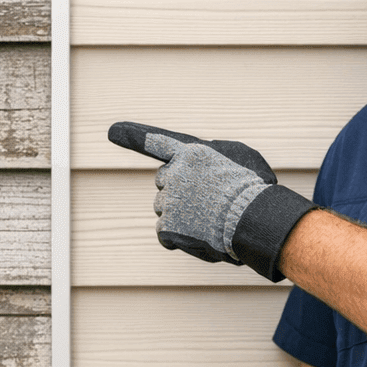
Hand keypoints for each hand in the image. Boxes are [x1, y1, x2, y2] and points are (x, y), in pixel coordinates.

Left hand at [107, 121, 317, 281]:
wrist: (253, 218)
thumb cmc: (254, 188)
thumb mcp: (241, 156)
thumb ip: (215, 156)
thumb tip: (209, 167)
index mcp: (190, 153)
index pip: (157, 142)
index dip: (134, 136)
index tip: (112, 130)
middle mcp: (173, 174)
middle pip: (163, 182)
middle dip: (178, 191)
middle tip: (204, 200)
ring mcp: (169, 201)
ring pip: (164, 209)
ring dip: (180, 215)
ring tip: (207, 219)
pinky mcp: (168, 227)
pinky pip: (164, 233)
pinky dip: (177, 237)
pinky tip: (199, 235)